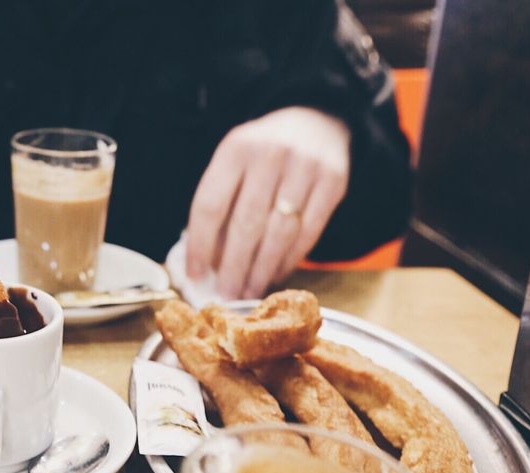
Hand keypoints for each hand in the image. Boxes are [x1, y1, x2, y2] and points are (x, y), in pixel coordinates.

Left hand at [186, 106, 349, 297]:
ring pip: (279, 233)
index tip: (195, 274)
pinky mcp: (333, 182)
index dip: (200, 245)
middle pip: (246, 223)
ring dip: (262, 269)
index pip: (211, 205)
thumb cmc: (263, 154)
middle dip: (233, 266)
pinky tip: (276, 274)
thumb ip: (220, 202)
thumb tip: (206, 262)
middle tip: (225, 294)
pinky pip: (309, 232)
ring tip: (249, 291)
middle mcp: (270, 155)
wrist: (315, 121)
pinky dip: (290, 259)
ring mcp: (305, 167)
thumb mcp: (234, 162)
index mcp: (236, 149)